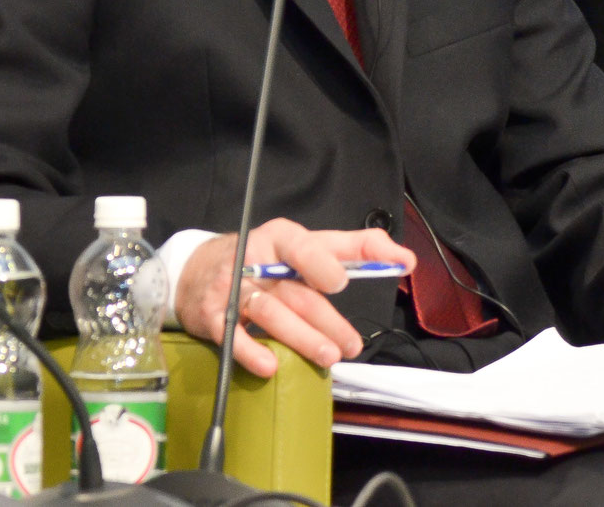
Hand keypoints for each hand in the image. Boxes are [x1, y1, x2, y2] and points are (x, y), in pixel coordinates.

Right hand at [174, 218, 415, 377]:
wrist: (198, 272)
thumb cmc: (265, 260)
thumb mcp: (307, 246)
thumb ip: (354, 249)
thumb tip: (405, 259)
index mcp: (280, 238)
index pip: (303, 247)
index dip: (321, 264)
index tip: (340, 283)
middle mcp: (254, 260)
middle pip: (295, 292)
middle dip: (326, 321)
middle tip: (351, 345)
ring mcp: (232, 289)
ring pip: (270, 314)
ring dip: (301, 338)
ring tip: (328, 357)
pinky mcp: (213, 317)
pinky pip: (233, 336)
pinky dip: (251, 352)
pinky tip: (271, 366)